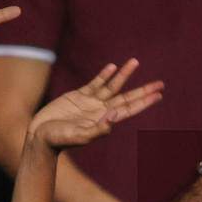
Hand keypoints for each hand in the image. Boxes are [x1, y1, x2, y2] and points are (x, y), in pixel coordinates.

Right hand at [30, 60, 163, 150]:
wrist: (41, 136)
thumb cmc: (60, 140)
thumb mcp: (81, 136)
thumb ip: (100, 128)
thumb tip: (116, 114)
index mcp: (105, 120)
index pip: (130, 109)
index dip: (145, 102)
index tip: (159, 95)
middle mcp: (101, 110)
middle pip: (127, 97)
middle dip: (143, 90)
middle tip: (160, 83)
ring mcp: (90, 102)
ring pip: (112, 85)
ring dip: (124, 74)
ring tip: (135, 61)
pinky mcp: (78, 96)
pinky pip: (95, 83)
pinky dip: (104, 75)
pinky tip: (113, 66)